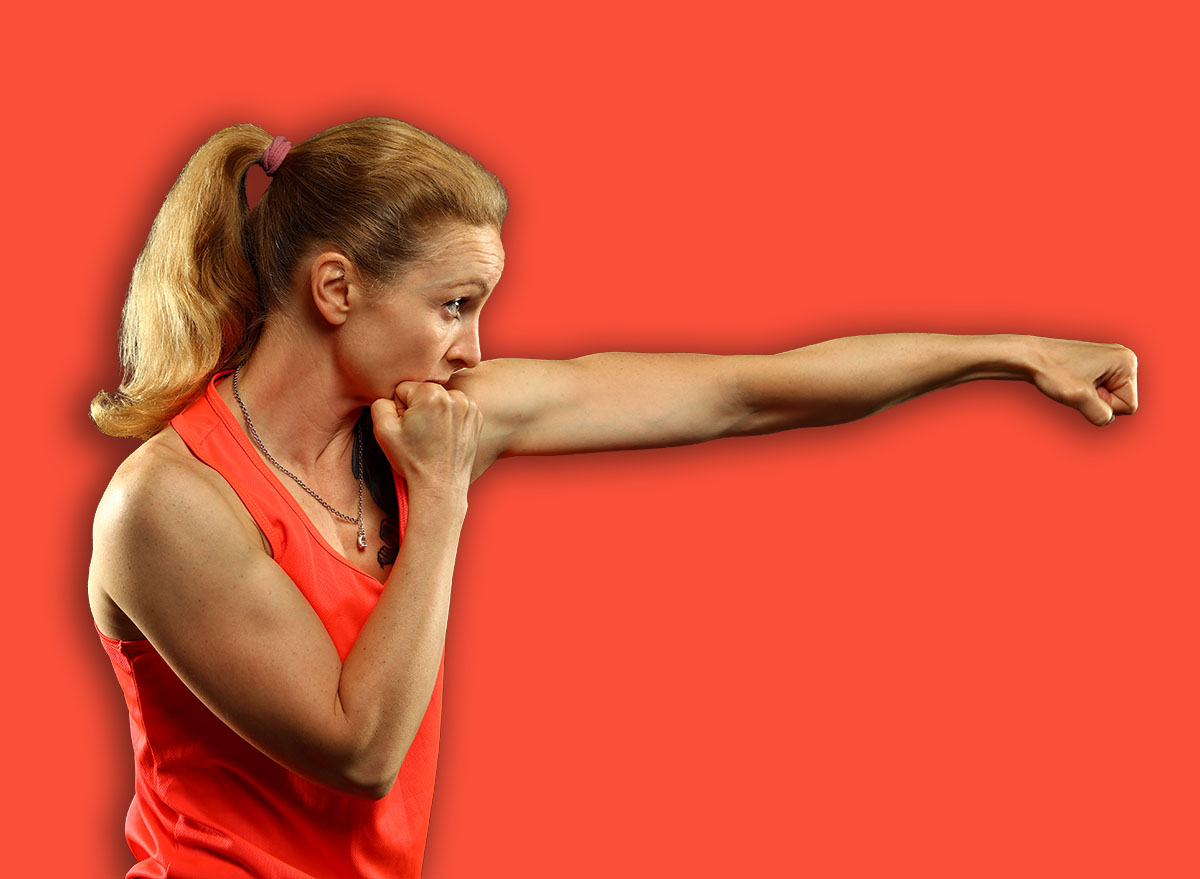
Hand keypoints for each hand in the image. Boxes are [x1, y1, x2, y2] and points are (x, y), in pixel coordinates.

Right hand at [370, 381, 483, 495]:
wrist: (440, 485)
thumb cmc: (413, 461)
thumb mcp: (383, 430)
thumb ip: (380, 403)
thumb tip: (391, 396)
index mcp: (431, 394)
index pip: (403, 388)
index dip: (399, 409)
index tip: (408, 428)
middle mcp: (454, 395)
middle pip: (423, 392)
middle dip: (418, 409)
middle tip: (420, 434)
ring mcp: (468, 406)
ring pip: (439, 399)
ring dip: (434, 412)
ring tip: (433, 436)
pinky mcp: (476, 417)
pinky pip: (454, 408)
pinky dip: (449, 418)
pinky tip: (444, 437)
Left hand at [1026, 337, 1138, 425]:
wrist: (1029, 357)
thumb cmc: (1053, 373)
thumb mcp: (1079, 398)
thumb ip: (1100, 415)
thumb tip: (1107, 419)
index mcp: (1127, 362)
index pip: (1129, 406)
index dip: (1105, 406)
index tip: (1085, 389)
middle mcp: (1124, 359)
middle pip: (1122, 403)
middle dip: (1099, 401)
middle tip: (1077, 386)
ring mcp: (1111, 361)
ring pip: (1109, 399)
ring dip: (1091, 398)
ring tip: (1074, 382)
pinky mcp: (1099, 365)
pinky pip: (1099, 392)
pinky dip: (1085, 392)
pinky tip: (1072, 380)